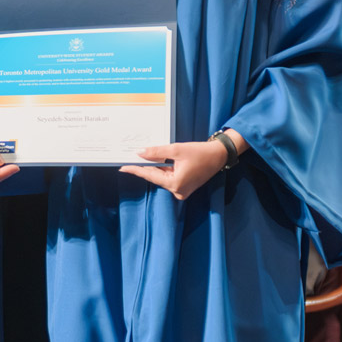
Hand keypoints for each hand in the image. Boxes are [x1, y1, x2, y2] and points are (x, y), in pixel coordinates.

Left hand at [120, 130, 245, 200]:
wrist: (219, 155)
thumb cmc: (200, 152)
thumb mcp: (176, 149)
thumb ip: (156, 152)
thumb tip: (139, 153)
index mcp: (175, 184)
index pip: (150, 176)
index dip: (136, 170)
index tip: (122, 167)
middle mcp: (178, 191)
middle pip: (156, 177)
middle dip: (144, 167)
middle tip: (128, 160)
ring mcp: (182, 190)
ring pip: (162, 177)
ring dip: (153, 167)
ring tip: (139, 158)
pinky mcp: (185, 186)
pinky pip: (169, 177)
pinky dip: (162, 169)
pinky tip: (154, 161)